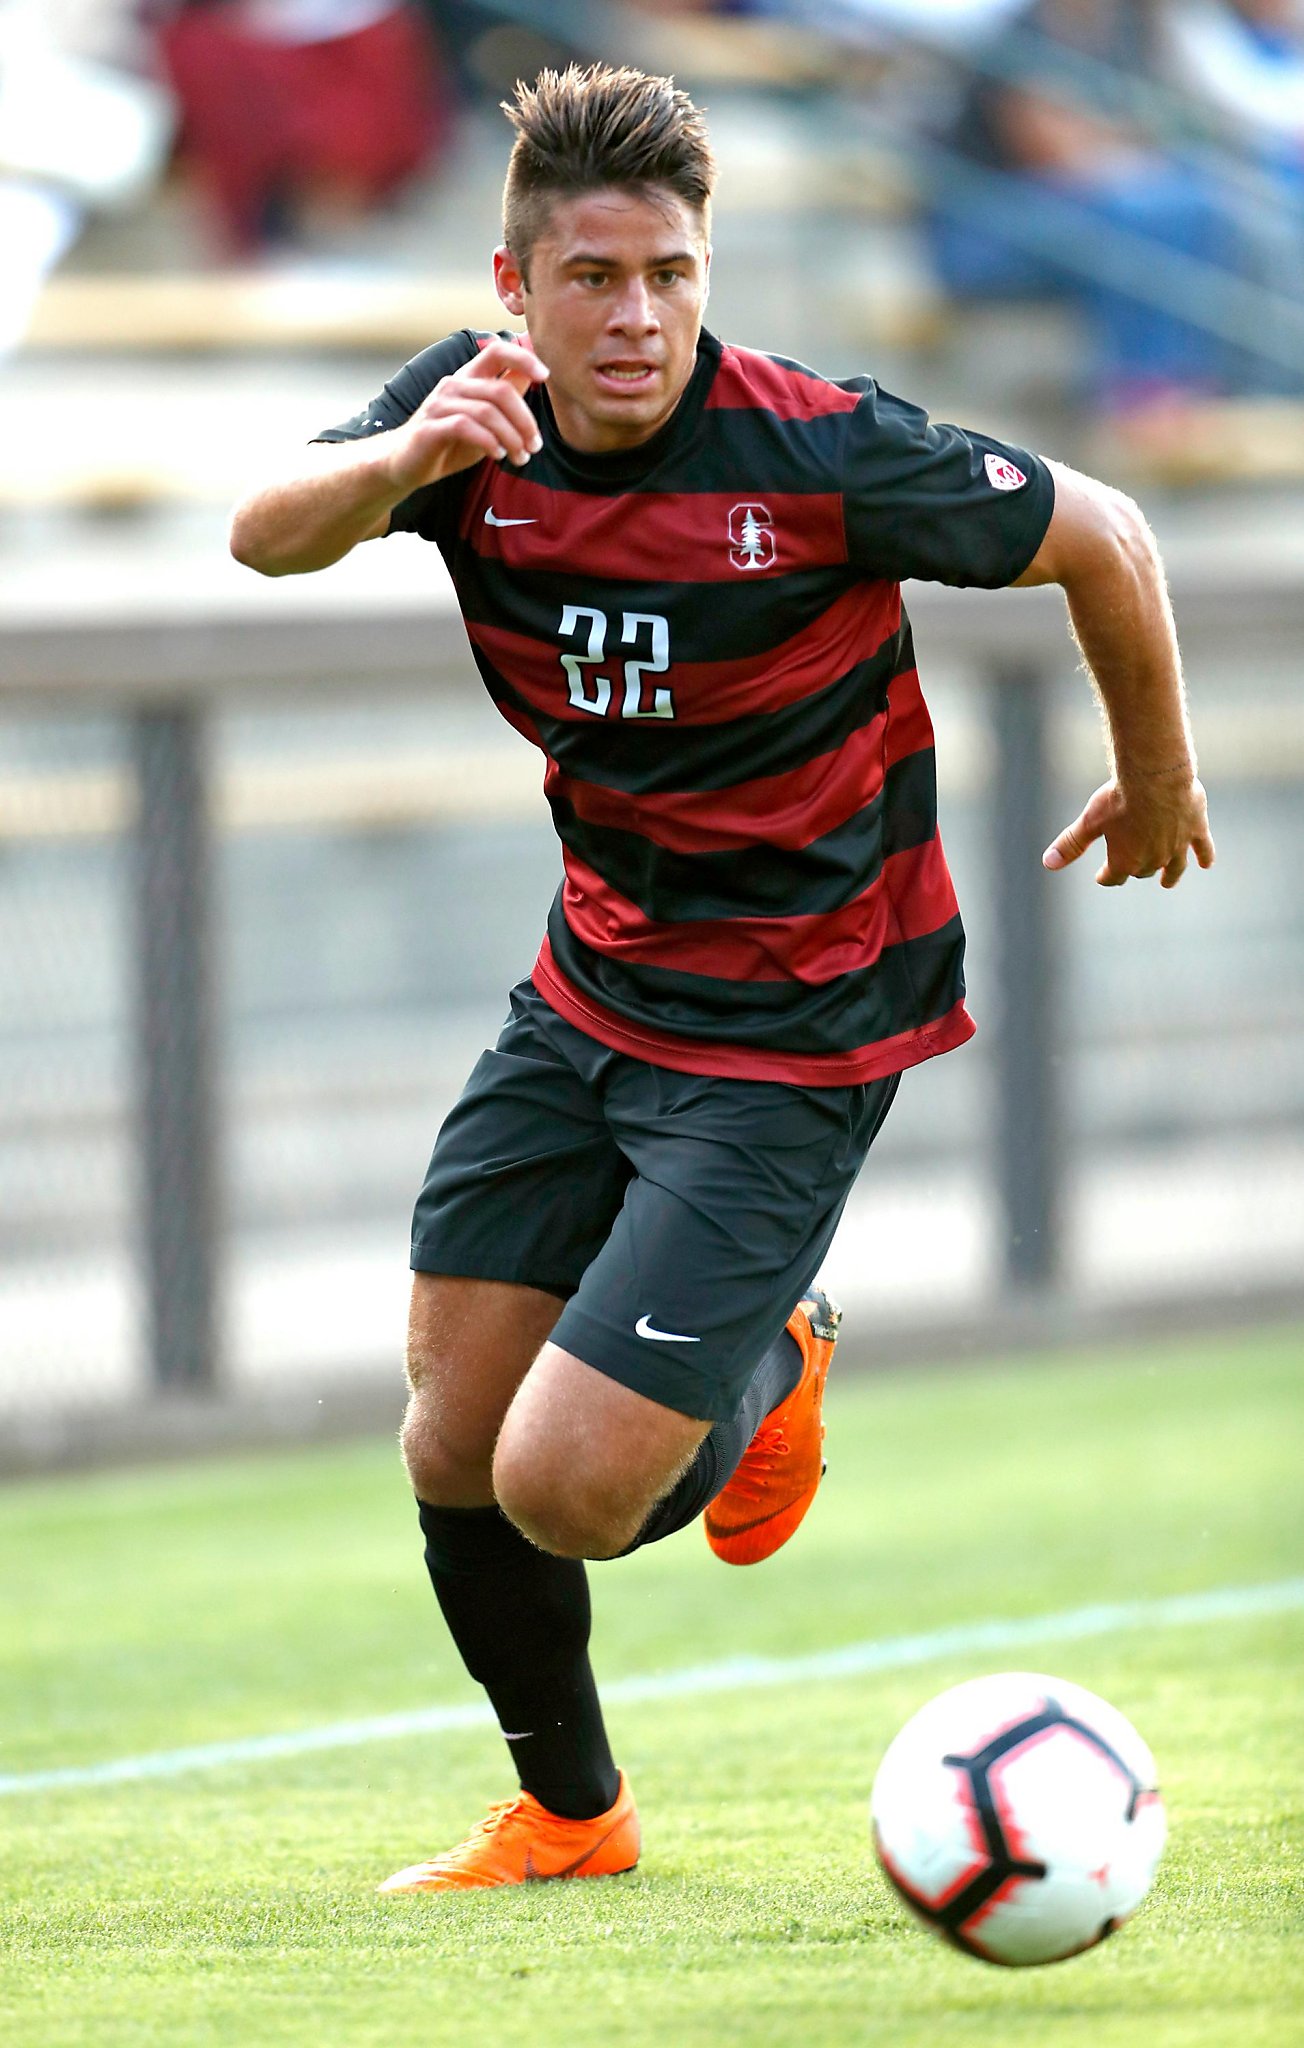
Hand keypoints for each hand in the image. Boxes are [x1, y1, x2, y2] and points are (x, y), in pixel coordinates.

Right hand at [383, 338, 548, 493]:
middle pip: (501, 391)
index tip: (545, 376)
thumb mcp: (483, 420)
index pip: (497, 351)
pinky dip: (489, 443)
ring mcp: (440, 404)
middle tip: (535, 446)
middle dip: (525, 420)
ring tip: (521, 458)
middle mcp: (454, 384)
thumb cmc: (448, 441)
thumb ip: (503, 398)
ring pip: (488, 412)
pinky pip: (467, 427)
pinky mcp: (431, 427)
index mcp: (468, 378)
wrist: (405, 464)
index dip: (524, 358)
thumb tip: (531, 376)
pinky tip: (499, 456)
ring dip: (511, 438)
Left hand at [1043, 773, 1215, 887]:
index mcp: (1125, 861)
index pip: (1114, 876)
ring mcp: (1177, 847)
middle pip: (1143, 870)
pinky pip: (1203, 848)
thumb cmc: (1118, 798)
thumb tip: (1048, 863)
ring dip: (1171, 875)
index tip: (1103, 877)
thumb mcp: (1089, 821)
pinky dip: (1205, 856)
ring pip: (1174, 867)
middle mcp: (1153, 859)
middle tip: (1131, 866)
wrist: (1155, 777)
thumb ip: (1070, 844)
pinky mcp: (1196, 830)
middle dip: (1136, 869)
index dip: (1107, 877)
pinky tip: (1207, 864)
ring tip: (1169, 882)